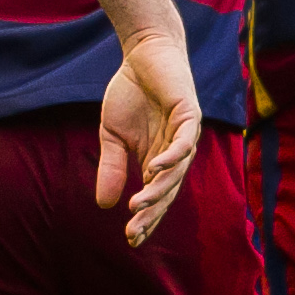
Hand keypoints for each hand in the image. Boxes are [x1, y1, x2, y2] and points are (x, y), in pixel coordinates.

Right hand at [95, 29, 203, 245]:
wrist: (142, 54)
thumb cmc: (130, 94)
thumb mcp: (112, 135)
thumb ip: (112, 167)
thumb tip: (104, 205)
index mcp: (159, 160)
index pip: (156, 196)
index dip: (146, 218)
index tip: (130, 240)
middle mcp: (176, 153)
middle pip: (168, 191)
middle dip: (151, 214)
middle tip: (134, 232)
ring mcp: (186, 135)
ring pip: (176, 172)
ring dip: (158, 190)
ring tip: (138, 206)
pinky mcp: (189, 115)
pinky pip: (184, 142)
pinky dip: (170, 157)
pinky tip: (154, 170)